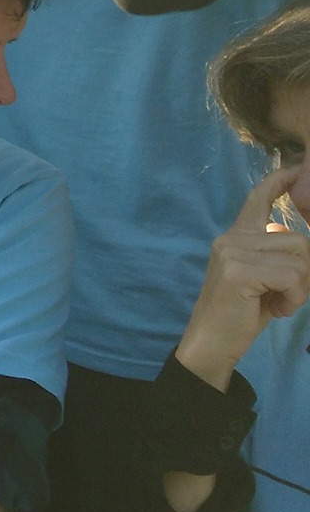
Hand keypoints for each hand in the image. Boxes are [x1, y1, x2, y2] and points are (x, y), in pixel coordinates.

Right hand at [176, 164, 309, 388]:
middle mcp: (231, 237)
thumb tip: (307, 246)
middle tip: (287, 296)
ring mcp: (232, 252)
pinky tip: (277, 309)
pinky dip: (295, 297)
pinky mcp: (238, 270)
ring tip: (280, 303)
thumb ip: (277, 257)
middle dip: (306, 273)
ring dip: (302, 288)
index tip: (297, 168)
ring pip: (300, 256)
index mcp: (235, 237)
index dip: (279, 181)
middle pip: (298, 239)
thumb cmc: (240, 314)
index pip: (257, 199)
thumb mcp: (263, 279)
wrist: (211, 342)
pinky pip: (293, 275)